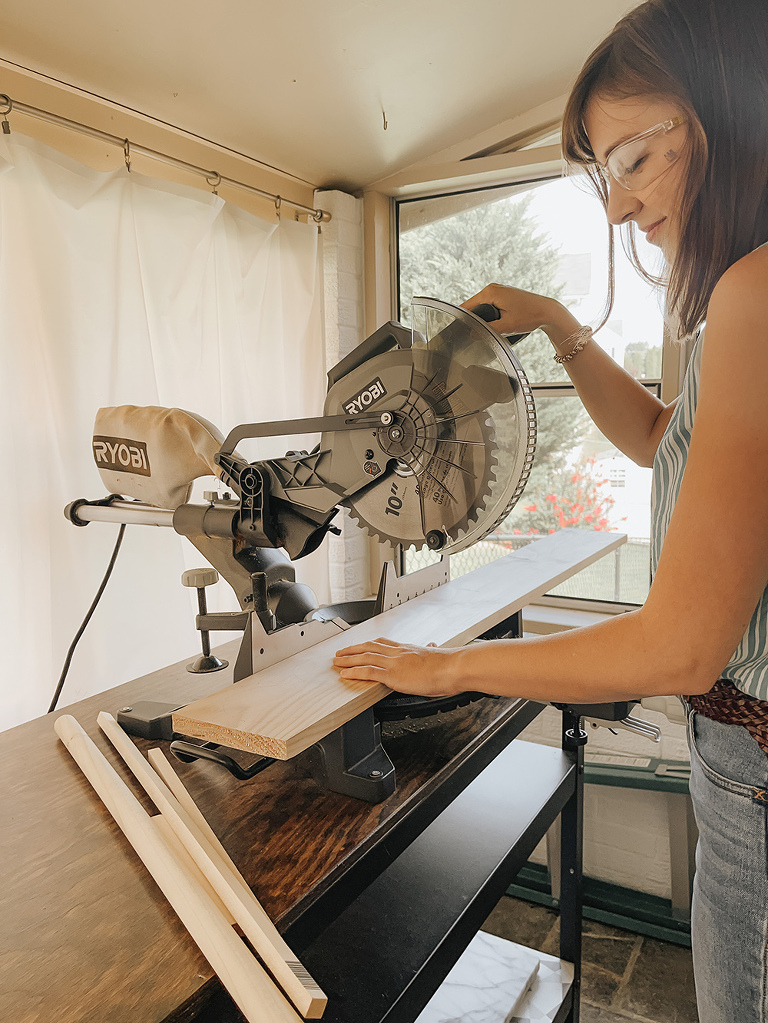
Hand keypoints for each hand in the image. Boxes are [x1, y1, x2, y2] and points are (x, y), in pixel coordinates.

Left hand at [333, 637, 460, 696]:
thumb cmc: (448, 665)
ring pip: (365, 657)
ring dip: (348, 659)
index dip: (369, 644)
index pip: (383, 643)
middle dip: (353, 649)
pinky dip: (354, 672)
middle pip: (369, 647)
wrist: (452, 668)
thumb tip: (433, 646)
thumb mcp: (437, 654)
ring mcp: (394, 663)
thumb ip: (431, 650)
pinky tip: (345, 674)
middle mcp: (398, 653)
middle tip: (340, 653)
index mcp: (408, 648)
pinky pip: (368, 671)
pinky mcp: (393, 675)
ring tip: (336, 662)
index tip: (360, 645)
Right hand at [462, 284, 559, 336]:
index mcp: (490, 292)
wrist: (547, 311)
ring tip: (487, 329)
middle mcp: (492, 288)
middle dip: (474, 319)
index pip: (467, 306)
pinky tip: (494, 323)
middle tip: (476, 334)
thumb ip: (487, 330)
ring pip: (481, 306)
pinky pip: (489, 304)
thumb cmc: (530, 315)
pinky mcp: (503, 294)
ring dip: (483, 317)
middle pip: (473, 306)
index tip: (460, 330)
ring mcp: (498, 290)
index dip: (463, 319)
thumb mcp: (506, 326)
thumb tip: (473, 333)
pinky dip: (489, 314)